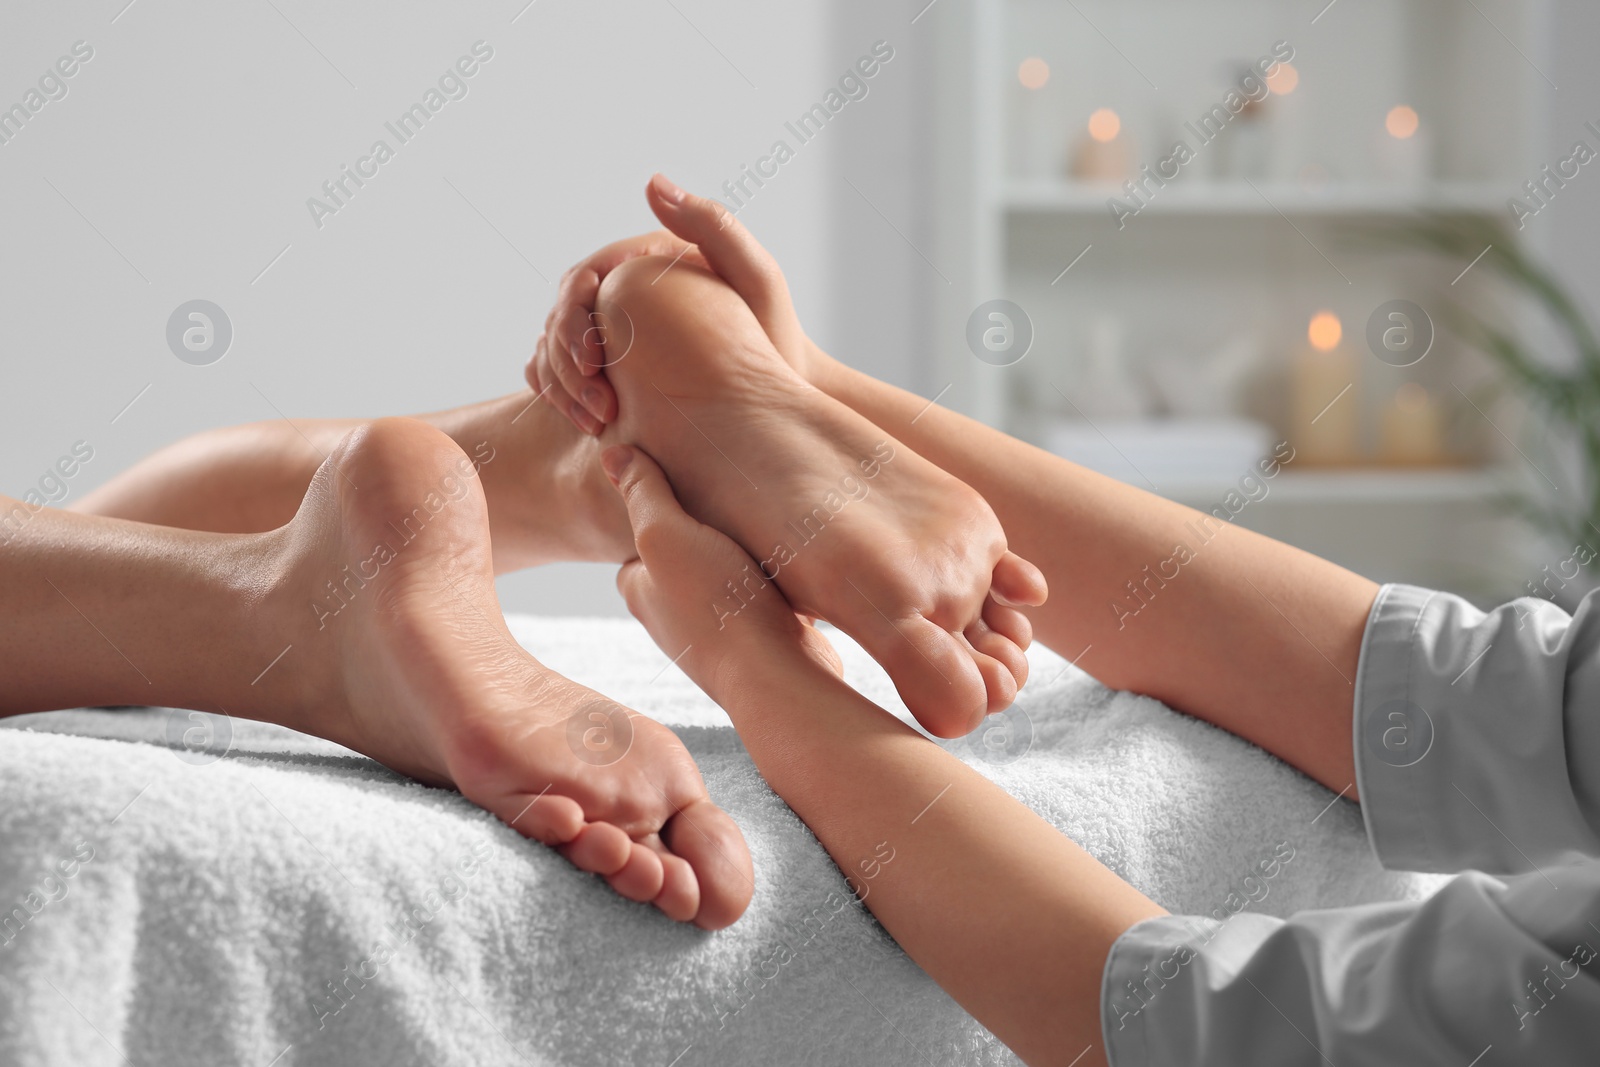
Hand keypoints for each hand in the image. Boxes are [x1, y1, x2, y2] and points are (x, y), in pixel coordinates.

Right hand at [528, 173, 811, 435]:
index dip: (573, 316)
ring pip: (555, 348)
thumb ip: (712, 225)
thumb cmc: (776, 335)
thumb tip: (652, 183)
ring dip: (561, 384)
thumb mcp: (755, 276)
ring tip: (595, 421)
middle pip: (562, 314)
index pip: (583, 278)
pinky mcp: (610, 369)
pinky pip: (564, 377)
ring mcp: (613, 331)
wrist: (779, 396)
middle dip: (565, 358)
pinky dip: (562, 398)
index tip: (591, 360)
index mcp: (645, 260)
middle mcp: (623, 290)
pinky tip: (588, 425)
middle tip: (595, 402)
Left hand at [602, 445, 842, 693]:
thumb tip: (610, 451)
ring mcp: (715, 632)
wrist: (778, 675)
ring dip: (745, 559)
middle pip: (686, 555)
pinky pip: (761, 598)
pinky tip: (790, 571)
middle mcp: (671, 617)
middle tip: (734, 506)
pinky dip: (773, 584)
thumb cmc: (718, 604)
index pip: (641, 537)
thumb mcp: (668, 534)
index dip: (664, 510)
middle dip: (709, 534)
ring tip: (765, 537)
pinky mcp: (757, 640)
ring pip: (726, 577)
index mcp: (640, 592)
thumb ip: (643, 493)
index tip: (690, 489)